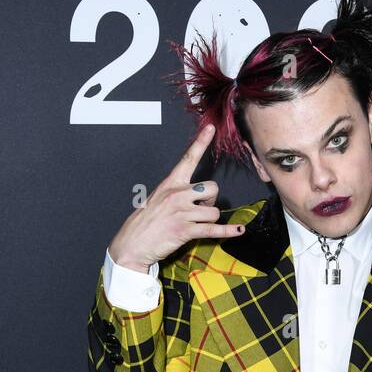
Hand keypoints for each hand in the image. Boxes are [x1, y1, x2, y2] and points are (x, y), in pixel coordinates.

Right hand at [107, 123, 244, 269]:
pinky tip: (239, 230)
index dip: (201, 142)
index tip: (211, 128)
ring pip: (214, 211)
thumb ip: (178, 193)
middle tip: (201, 210)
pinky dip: (228, 231)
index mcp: (171, 183)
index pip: (189, 158)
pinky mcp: (185, 230)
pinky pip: (213, 229)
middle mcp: (177, 194)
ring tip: (197, 224)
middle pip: (212, 188)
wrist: (133, 243)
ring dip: (210, 219)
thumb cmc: (146, 222)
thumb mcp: (159, 199)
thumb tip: (199, 198)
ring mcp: (182, 212)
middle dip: (211, 200)